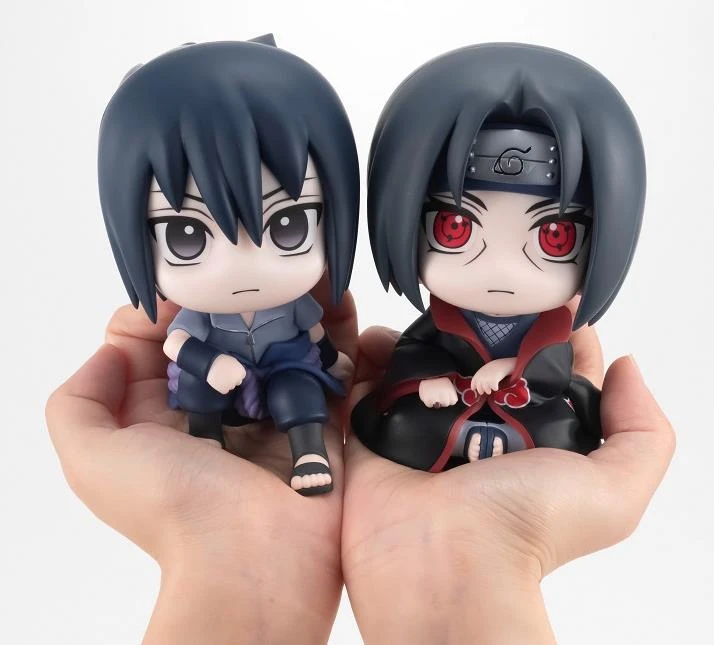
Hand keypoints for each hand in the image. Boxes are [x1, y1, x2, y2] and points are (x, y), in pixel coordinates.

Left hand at [46, 276, 356, 644]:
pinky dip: (334, 325)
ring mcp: (272, 404)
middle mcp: (219, 403)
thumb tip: (112, 350)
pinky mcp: (319, 411)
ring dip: (285, 301)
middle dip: (235, 293)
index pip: (158, 339)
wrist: (256, 560)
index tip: (186, 283)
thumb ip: (78, 402)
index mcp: (166, 410)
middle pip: (223, 330)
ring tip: (293, 265)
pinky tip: (334, 293)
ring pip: (277, 337)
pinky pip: (328, 359)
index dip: (166, 307)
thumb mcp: (92, 459)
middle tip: (249, 263)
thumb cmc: (173, 509)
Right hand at [343, 321, 674, 643]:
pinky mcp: (377, 430)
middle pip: (483, 356)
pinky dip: (372, 355)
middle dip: (482, 319)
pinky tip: (377, 336)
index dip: (554, 331)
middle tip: (474, 282)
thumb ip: (641, 431)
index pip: (548, 369)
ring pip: (427, 362)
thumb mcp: (612, 490)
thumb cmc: (526, 525)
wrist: (441, 564)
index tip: (545, 291)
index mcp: (532, 434)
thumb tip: (624, 366)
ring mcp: (426, 426)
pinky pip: (372, 381)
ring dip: (425, 332)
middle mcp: (480, 427)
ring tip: (424, 304)